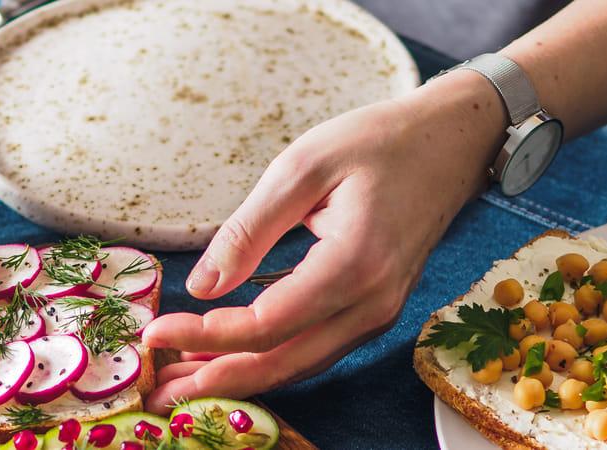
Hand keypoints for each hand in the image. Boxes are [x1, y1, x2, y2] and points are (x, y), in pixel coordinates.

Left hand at [141, 70, 506, 410]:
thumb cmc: (379, 142)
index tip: (156, 331)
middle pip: (283, 363)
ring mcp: (379, 313)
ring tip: (180, 380)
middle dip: (215, 381)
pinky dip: (269, 359)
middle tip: (156, 390)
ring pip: (300, 365)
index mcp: (355, 265)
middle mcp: (373, 304)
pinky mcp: (375, 311)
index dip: (206, 336)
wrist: (451, 142)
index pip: (266, 324)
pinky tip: (230, 356)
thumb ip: (249, 230)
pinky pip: (316, 350)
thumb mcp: (303, 167)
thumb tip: (201, 286)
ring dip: (240, 375)